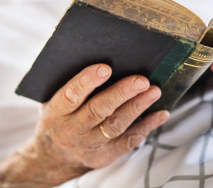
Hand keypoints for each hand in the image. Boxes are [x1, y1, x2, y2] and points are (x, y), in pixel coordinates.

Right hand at [19, 64, 169, 185]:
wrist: (53, 155)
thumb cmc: (58, 117)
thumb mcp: (52, 101)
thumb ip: (70, 84)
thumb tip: (100, 54)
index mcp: (55, 112)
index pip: (70, 96)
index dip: (87, 81)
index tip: (106, 68)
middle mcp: (71, 130)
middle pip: (98, 110)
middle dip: (121, 93)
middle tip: (141, 80)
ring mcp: (88, 145)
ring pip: (116, 125)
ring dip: (137, 107)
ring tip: (153, 91)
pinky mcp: (104, 156)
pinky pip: (128, 141)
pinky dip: (146, 126)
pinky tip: (160, 113)